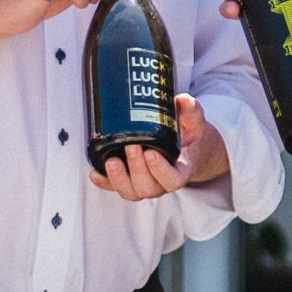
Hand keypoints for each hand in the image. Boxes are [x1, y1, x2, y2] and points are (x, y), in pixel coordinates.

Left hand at [92, 93, 231, 199]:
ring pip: (131, 191)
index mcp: (181, 171)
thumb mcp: (195, 123)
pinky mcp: (129, 181)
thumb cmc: (190, 137)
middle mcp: (162, 182)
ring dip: (118, 178)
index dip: (161, 171)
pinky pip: (114, 188)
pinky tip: (95, 173)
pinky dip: (104, 182)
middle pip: (148, 186)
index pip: (173, 180)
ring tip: (111, 160)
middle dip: (136, 168)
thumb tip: (182, 99)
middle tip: (131, 146)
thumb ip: (191, 111)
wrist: (186, 149)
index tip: (151, 153)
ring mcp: (145, 184)